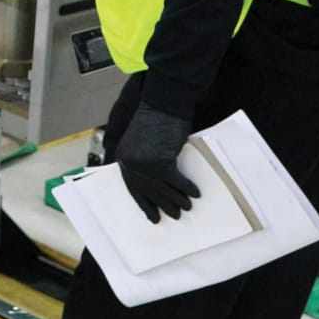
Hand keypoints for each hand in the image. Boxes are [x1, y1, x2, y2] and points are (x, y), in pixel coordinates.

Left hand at [114, 104, 199, 223]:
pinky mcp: (160, 162)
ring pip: (163, 188)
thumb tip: (154, 182)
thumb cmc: (156, 118)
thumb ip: (142, 158)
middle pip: (148, 190)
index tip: (153, 216)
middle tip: (174, 215)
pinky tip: (195, 193)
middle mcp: (130, 162)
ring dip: (176, 199)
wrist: (164, 103)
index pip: (133, 187)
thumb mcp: (142, 141)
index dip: (144, 203)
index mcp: (123, 156)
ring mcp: (144, 163)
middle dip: (162, 204)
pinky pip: (176, 181)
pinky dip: (186, 188)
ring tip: (187, 207)